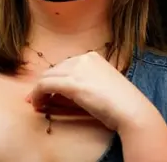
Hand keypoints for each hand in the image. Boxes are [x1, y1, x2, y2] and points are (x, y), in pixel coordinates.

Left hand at [27, 51, 153, 131]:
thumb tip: (59, 91)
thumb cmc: (119, 102)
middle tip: (37, 99)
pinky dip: (36, 95)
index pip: (65, 66)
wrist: (130, 109)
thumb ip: (82, 83)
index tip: (48, 91)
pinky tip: (37, 105)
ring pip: (47, 77)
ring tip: (37, 104)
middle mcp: (84, 59)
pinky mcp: (71, 83)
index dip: (54, 79)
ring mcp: (77, 69)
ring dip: (38, 91)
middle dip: (44, 84)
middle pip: (54, 70)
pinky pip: (44, 85)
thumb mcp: (100, 85)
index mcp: (92, 57)